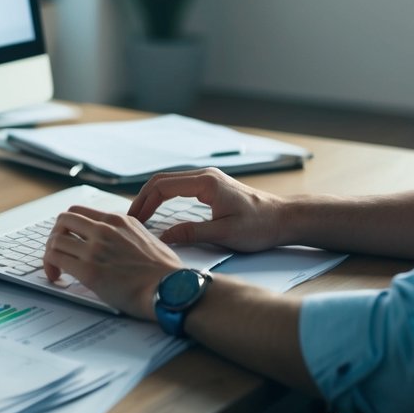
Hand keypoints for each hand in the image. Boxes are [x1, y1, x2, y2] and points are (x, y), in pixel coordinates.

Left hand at [42, 205, 182, 318]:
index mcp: (118, 220)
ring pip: (55, 239)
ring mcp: (96, 249)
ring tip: (55, 268)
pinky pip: (56, 259)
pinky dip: (50, 267)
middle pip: (63, 219)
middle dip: (56, 234)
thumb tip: (115, 243)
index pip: (80, 212)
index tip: (69, 239)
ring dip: (50, 252)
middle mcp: (105, 229)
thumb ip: (126, 234)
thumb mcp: (146, 237)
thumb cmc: (165, 271)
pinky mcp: (89, 270)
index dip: (69, 226)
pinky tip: (57, 277)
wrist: (171, 288)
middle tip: (58, 251)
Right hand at [129, 168, 286, 252]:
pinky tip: (159, 212)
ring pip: (170, 183)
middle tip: (130, 220)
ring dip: (152, 198)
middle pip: (162, 181)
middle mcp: (205, 176)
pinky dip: (164, 198)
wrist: (284, 219)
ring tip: (140, 218)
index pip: (163, 186)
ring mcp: (208, 179)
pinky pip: (180, 187)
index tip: (133, 220)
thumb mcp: (224, 234)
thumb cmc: (260, 226)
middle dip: (143, 199)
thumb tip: (163, 236)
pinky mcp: (211, 186)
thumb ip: (191, 233)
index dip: (144, 203)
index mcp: (206, 183)